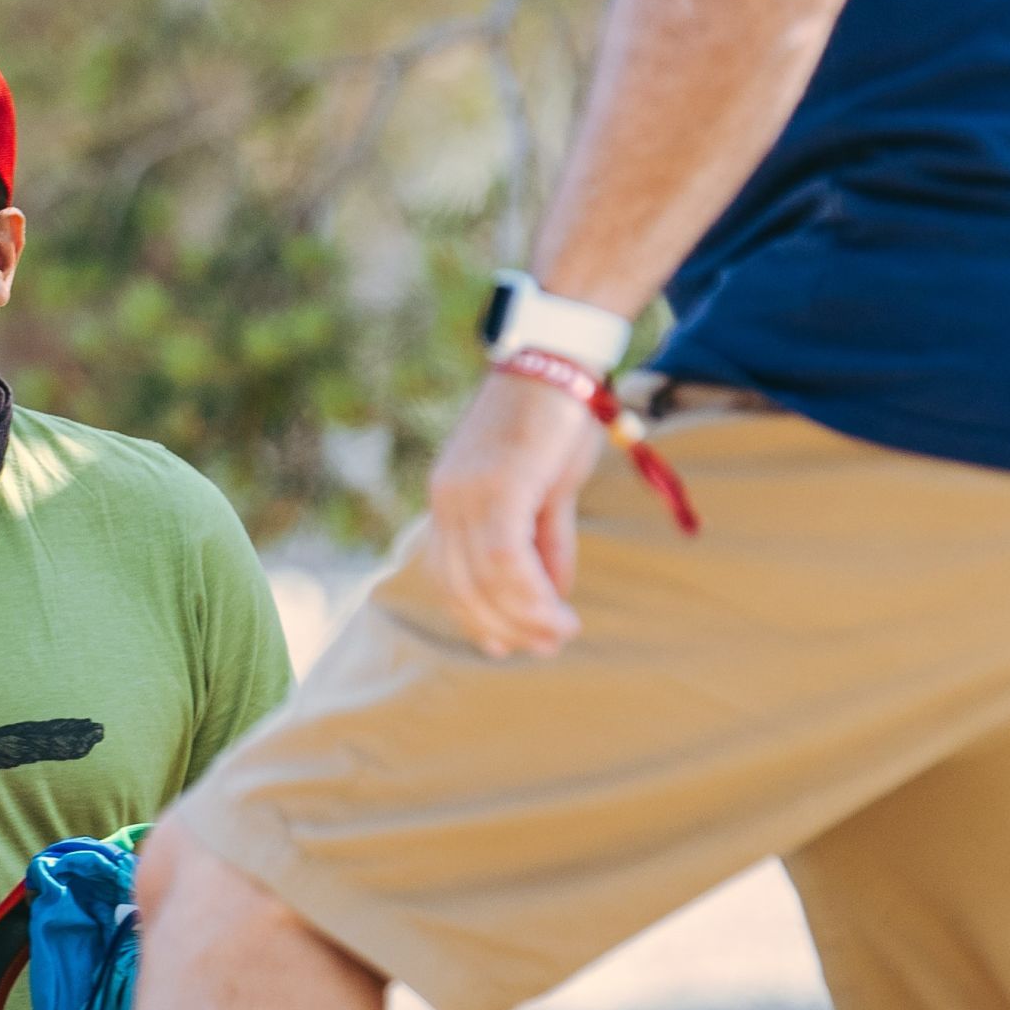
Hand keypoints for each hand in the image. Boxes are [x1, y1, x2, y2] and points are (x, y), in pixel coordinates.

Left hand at [421, 368, 609, 657]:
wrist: (558, 361)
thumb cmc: (554, 422)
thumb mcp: (548, 492)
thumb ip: (545, 541)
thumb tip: (553, 592)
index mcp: (449, 498)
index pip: (447, 572)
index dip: (473, 615)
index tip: (503, 645)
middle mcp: (447, 498)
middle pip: (461, 584)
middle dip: (502, 625)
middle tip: (544, 647)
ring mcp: (468, 491)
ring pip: (485, 578)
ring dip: (524, 617)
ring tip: (561, 635)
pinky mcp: (499, 485)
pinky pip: (506, 558)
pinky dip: (532, 594)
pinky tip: (559, 612)